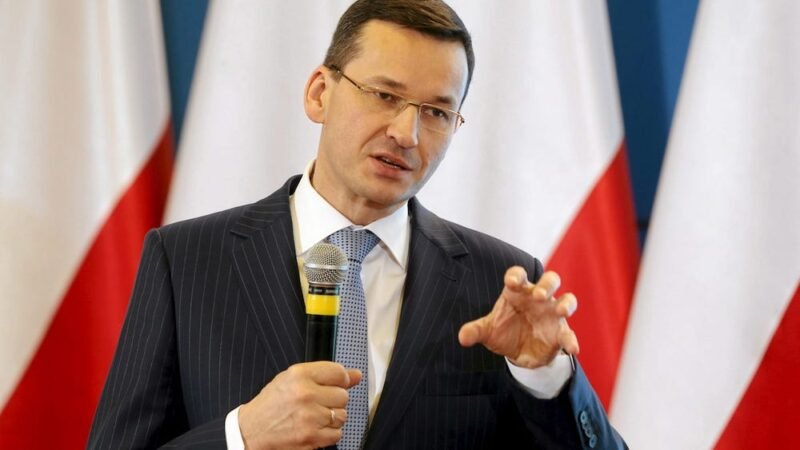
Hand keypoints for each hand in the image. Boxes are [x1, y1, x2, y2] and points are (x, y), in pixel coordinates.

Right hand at [238, 361, 361, 449]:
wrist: (250, 432)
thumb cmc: (271, 405)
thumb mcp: (291, 380)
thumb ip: (324, 375)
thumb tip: (356, 375)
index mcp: (299, 375)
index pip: (338, 372)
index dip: (340, 380)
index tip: (337, 384)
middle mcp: (305, 394)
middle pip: (343, 395)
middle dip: (333, 401)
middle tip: (316, 403)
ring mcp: (310, 417)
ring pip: (342, 416)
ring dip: (331, 418)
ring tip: (313, 417)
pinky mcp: (312, 437)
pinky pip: (337, 434)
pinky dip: (328, 434)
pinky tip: (313, 429)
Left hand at [458, 266, 578, 368]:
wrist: (518, 352)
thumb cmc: (503, 331)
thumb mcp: (487, 331)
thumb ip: (475, 331)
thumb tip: (462, 338)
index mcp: (518, 292)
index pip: (518, 276)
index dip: (516, 275)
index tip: (512, 281)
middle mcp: (538, 298)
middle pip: (549, 280)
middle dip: (546, 285)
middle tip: (539, 295)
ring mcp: (552, 314)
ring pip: (567, 299)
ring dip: (566, 303)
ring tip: (561, 310)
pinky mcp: (560, 332)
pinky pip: (569, 333)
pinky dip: (571, 340)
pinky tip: (572, 349)